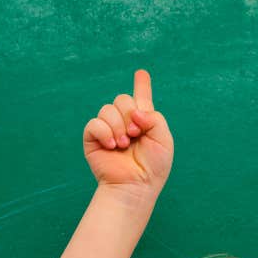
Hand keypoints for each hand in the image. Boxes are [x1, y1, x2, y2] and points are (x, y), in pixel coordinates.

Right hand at [82, 69, 173, 195]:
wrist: (136, 184)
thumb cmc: (153, 166)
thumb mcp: (164, 140)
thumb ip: (154, 118)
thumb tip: (134, 112)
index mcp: (144, 121)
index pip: (141, 98)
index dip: (142, 85)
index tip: (142, 73)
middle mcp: (125, 122)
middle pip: (122, 99)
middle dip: (130, 114)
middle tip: (136, 134)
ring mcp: (108, 129)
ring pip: (107, 109)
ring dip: (118, 126)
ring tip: (124, 145)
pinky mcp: (93, 138)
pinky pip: (94, 123)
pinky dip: (105, 133)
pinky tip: (112, 146)